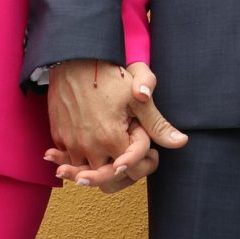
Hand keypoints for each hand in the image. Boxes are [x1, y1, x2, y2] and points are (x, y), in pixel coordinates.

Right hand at [48, 62, 186, 192]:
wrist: (73, 60)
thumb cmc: (108, 76)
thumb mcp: (138, 98)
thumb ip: (157, 125)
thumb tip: (181, 142)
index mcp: (111, 139)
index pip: (132, 170)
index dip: (146, 165)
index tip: (151, 155)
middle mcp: (88, 147)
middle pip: (108, 178)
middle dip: (123, 173)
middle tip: (133, 160)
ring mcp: (71, 143)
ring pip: (87, 173)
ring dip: (100, 169)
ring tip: (114, 157)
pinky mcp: (58, 137)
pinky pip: (69, 161)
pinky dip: (79, 162)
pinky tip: (92, 151)